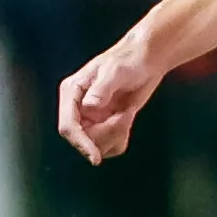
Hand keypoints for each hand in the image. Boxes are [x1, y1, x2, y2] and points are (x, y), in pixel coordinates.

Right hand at [56, 42, 166, 163]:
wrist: (148, 60)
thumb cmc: (130, 59)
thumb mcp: (115, 70)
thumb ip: (101, 88)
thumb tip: (89, 107)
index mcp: (71, 92)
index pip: (68, 126)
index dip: (80, 143)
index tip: (95, 157)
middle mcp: (78, 108)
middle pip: (83, 140)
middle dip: (106, 133)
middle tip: (124, 115)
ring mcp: (91, 119)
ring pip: (97, 146)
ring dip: (116, 134)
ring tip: (126, 113)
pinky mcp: (105, 125)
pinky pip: (110, 147)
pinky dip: (121, 137)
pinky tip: (127, 117)